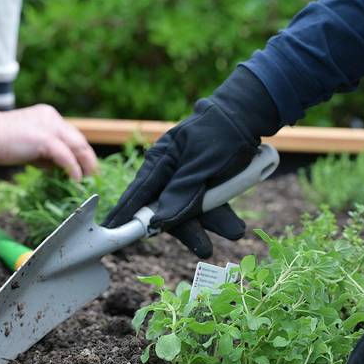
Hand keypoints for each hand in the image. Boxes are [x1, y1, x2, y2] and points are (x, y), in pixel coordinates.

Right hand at [0, 100, 97, 180]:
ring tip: (87, 179)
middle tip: (92, 176)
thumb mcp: (28, 146)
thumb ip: (44, 154)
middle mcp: (53, 118)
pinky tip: (75, 179)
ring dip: (85, 165)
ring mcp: (50, 127)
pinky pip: (66, 156)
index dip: (80, 152)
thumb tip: (58, 167)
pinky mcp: (46, 139)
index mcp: (49, 116)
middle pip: (80, 140)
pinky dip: (73, 169)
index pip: (72, 135)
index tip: (85, 167)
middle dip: (88, 159)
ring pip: (78, 147)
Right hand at [102, 66, 280, 257]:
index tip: (113, 235)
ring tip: (235, 231)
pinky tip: (237, 227)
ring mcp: (190, 180)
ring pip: (194, 211)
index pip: (137, 194)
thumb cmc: (220, 133)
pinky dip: (223, 216)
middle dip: (189, 230)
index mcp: (160, 161)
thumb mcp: (202, 162)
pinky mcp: (208, 184)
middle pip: (169, 209)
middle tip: (204, 248)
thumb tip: (158, 222)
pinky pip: (212, 206)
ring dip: (214, 224)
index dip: (125, 216)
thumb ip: (181, 191)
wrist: (250, 115)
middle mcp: (171, 173)